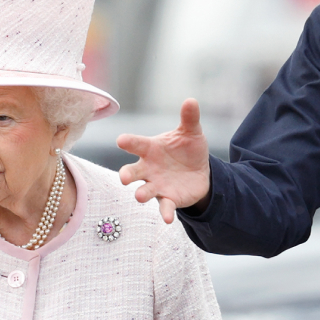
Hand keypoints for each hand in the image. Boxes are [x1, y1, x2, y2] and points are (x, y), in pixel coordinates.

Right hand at [118, 98, 210, 223]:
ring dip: (142, 194)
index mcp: (150, 149)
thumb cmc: (187, 149)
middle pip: (132, 171)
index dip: (128, 142)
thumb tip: (191, 100)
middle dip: (127, 174)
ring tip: (140, 196)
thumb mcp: (191, 132)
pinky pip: (165, 207)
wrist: (198, 171)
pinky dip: (165, 212)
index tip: (121, 140)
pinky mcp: (168, 199)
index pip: (136, 144)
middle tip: (124, 178)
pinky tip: (168, 219)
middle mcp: (148, 168)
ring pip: (145, 190)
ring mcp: (156, 185)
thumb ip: (189, 118)